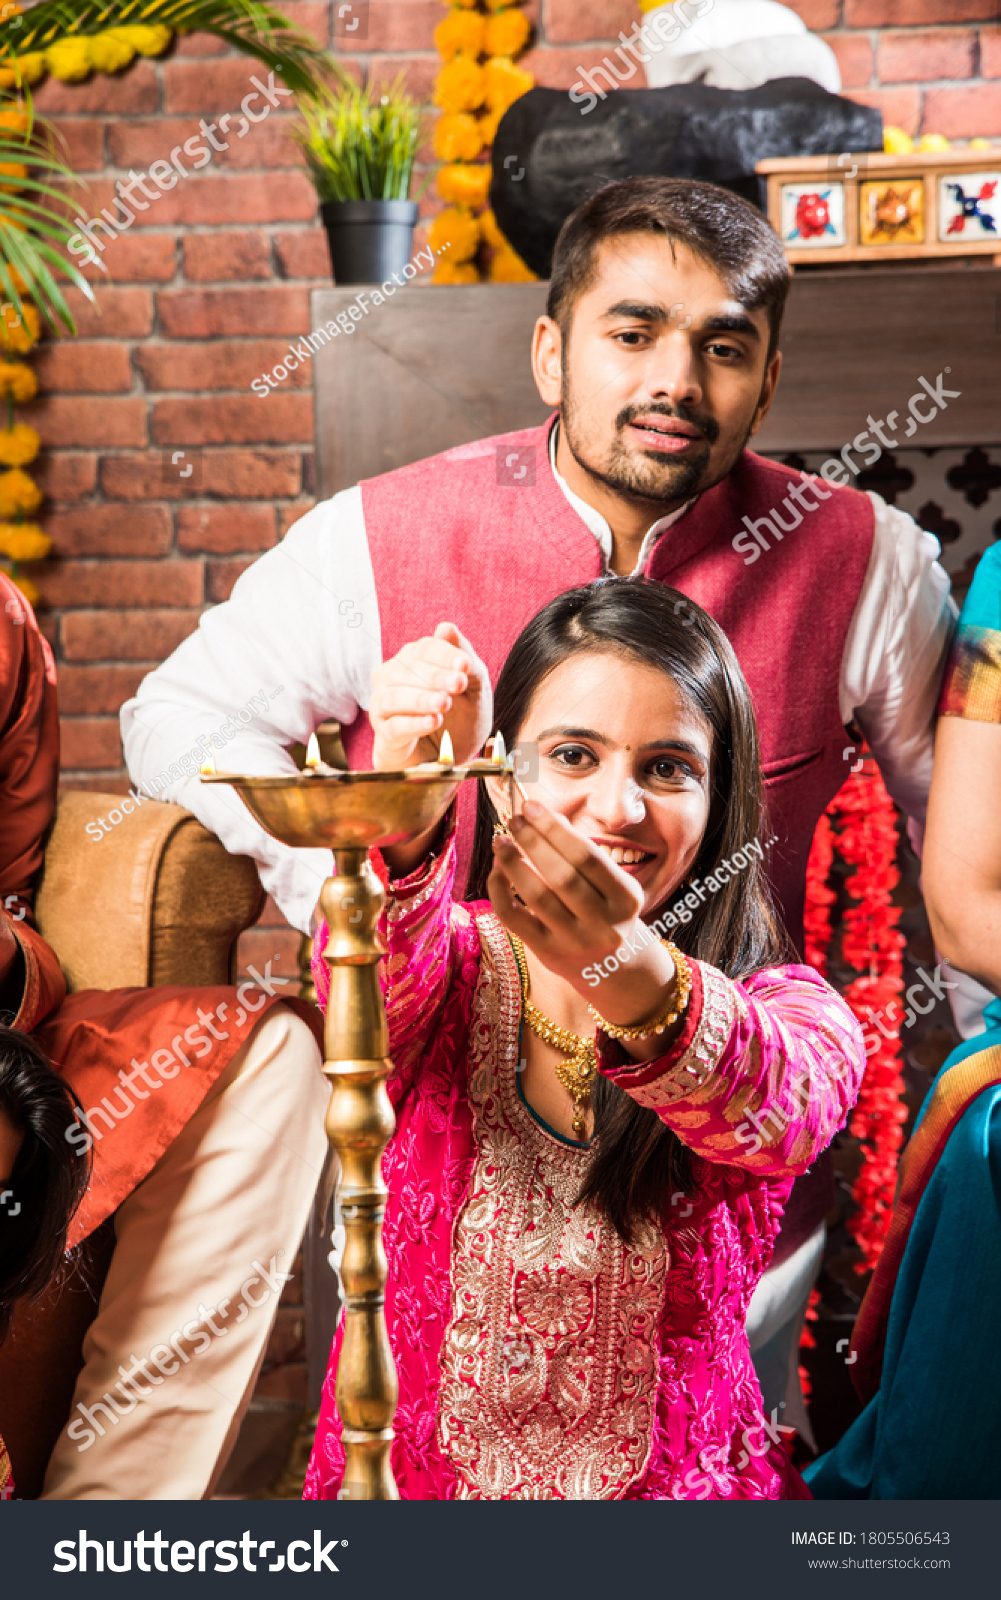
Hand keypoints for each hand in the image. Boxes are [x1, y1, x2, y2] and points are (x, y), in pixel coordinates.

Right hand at [370, 622, 492, 772]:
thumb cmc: (459, 718)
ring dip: (420, 699)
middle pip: (407, 670)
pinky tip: (433, 722)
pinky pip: (393, 727)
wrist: (449, 758)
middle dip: (435, 676)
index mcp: (413, 660)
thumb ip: (465, 659)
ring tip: (444, 703)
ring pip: (394, 697)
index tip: (465, 665)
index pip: (424, 648)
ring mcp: (384, 708)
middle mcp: (392, 679)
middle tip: (458, 684)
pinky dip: (413, 723)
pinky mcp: (385, 737)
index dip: (445, 654)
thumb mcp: (473, 688)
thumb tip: (446, 627)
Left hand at [488, 799, 676, 1027]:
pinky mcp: (548, 953)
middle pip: (562, 875)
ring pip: (537, 896)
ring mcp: (575, 942)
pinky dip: (500, 891)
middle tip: (515, 819)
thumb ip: (581, 853)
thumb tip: (543, 817)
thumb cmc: (606, 910)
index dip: (556, 829)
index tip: (532, 807)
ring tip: (501, 841)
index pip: (587, 857)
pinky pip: (515, 918)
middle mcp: (604, 924)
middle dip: (533, 842)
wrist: (612, 967)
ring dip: (513, 863)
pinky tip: (497, 870)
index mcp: (627, 899)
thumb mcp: (611, 883)